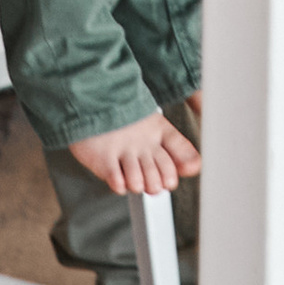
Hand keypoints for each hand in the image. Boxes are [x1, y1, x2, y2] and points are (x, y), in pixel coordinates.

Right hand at [64, 109, 202, 197]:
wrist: (87, 100)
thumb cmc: (122, 120)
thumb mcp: (154, 127)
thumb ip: (177, 149)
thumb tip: (196, 167)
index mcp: (159, 130)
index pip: (182, 154)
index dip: (175, 171)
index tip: (170, 177)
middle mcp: (144, 141)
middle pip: (163, 178)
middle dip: (156, 185)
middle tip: (146, 177)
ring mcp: (123, 149)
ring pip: (140, 185)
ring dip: (135, 184)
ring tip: (128, 172)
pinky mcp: (104, 158)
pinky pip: (118, 184)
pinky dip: (119, 185)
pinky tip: (115, 172)